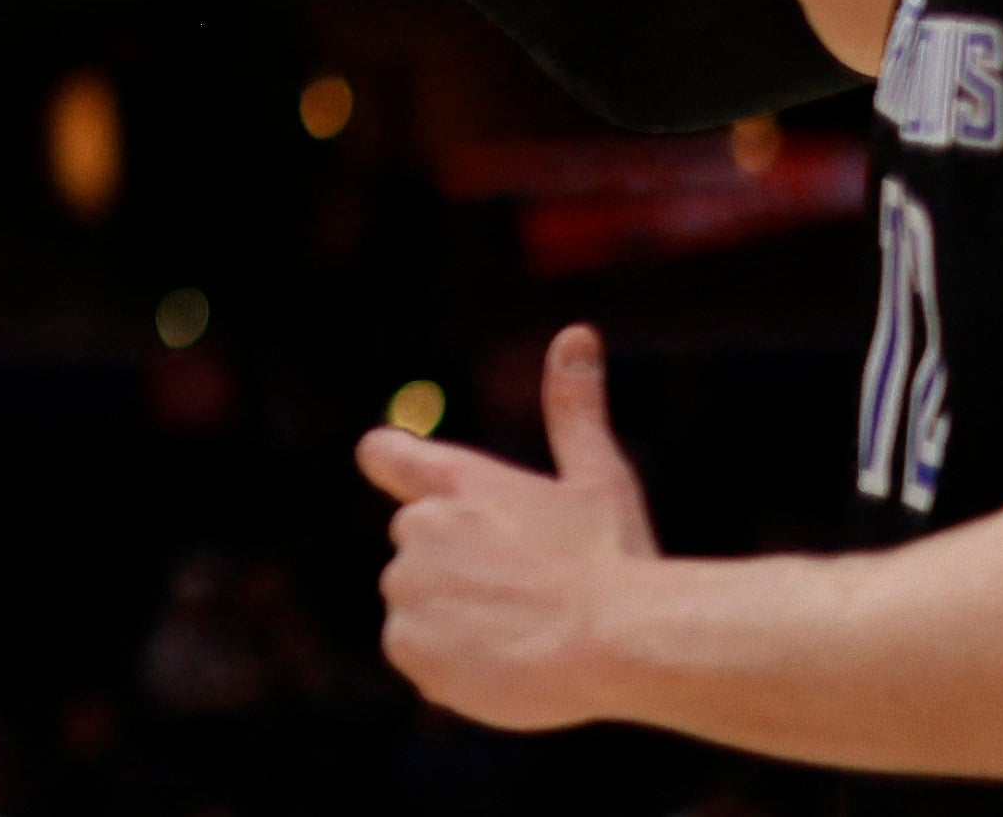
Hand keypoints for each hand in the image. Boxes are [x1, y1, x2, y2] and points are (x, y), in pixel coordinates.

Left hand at [356, 326, 657, 733]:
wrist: (616, 642)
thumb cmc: (614, 560)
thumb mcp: (600, 478)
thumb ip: (575, 409)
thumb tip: (577, 331)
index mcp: (458, 482)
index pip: (387, 455)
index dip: (391, 463)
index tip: (391, 467)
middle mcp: (419, 527)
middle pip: (423, 555)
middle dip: (462, 575)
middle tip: (528, 597)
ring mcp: (407, 588)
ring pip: (422, 610)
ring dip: (457, 624)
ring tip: (523, 636)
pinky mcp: (407, 647)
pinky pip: (420, 660)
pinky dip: (452, 671)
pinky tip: (503, 668)